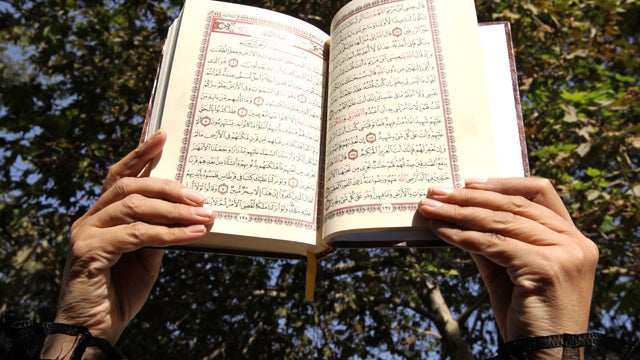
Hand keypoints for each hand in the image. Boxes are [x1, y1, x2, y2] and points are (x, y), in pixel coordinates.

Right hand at [51, 130, 214, 344]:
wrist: (93, 331)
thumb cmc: (120, 293)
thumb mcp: (146, 257)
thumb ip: (157, 232)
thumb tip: (187, 213)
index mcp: (103, 215)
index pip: (122, 175)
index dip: (141, 154)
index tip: (164, 136)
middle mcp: (90, 218)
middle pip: (130, 186)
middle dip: (169, 188)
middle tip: (201, 199)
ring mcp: (86, 232)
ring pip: (134, 206)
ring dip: (175, 211)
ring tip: (204, 217)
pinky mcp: (87, 250)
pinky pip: (136, 234)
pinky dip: (168, 234)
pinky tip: (193, 235)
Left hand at [417, 178, 597, 341]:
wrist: (545, 355)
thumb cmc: (527, 316)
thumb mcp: (507, 271)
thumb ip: (491, 241)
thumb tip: (458, 216)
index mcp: (572, 237)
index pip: (540, 193)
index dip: (503, 183)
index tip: (469, 182)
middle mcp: (575, 241)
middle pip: (515, 205)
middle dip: (469, 197)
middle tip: (436, 193)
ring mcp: (565, 253)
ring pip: (502, 221)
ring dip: (459, 213)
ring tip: (431, 209)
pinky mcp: (547, 267)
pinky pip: (494, 244)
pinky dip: (463, 236)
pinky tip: (442, 232)